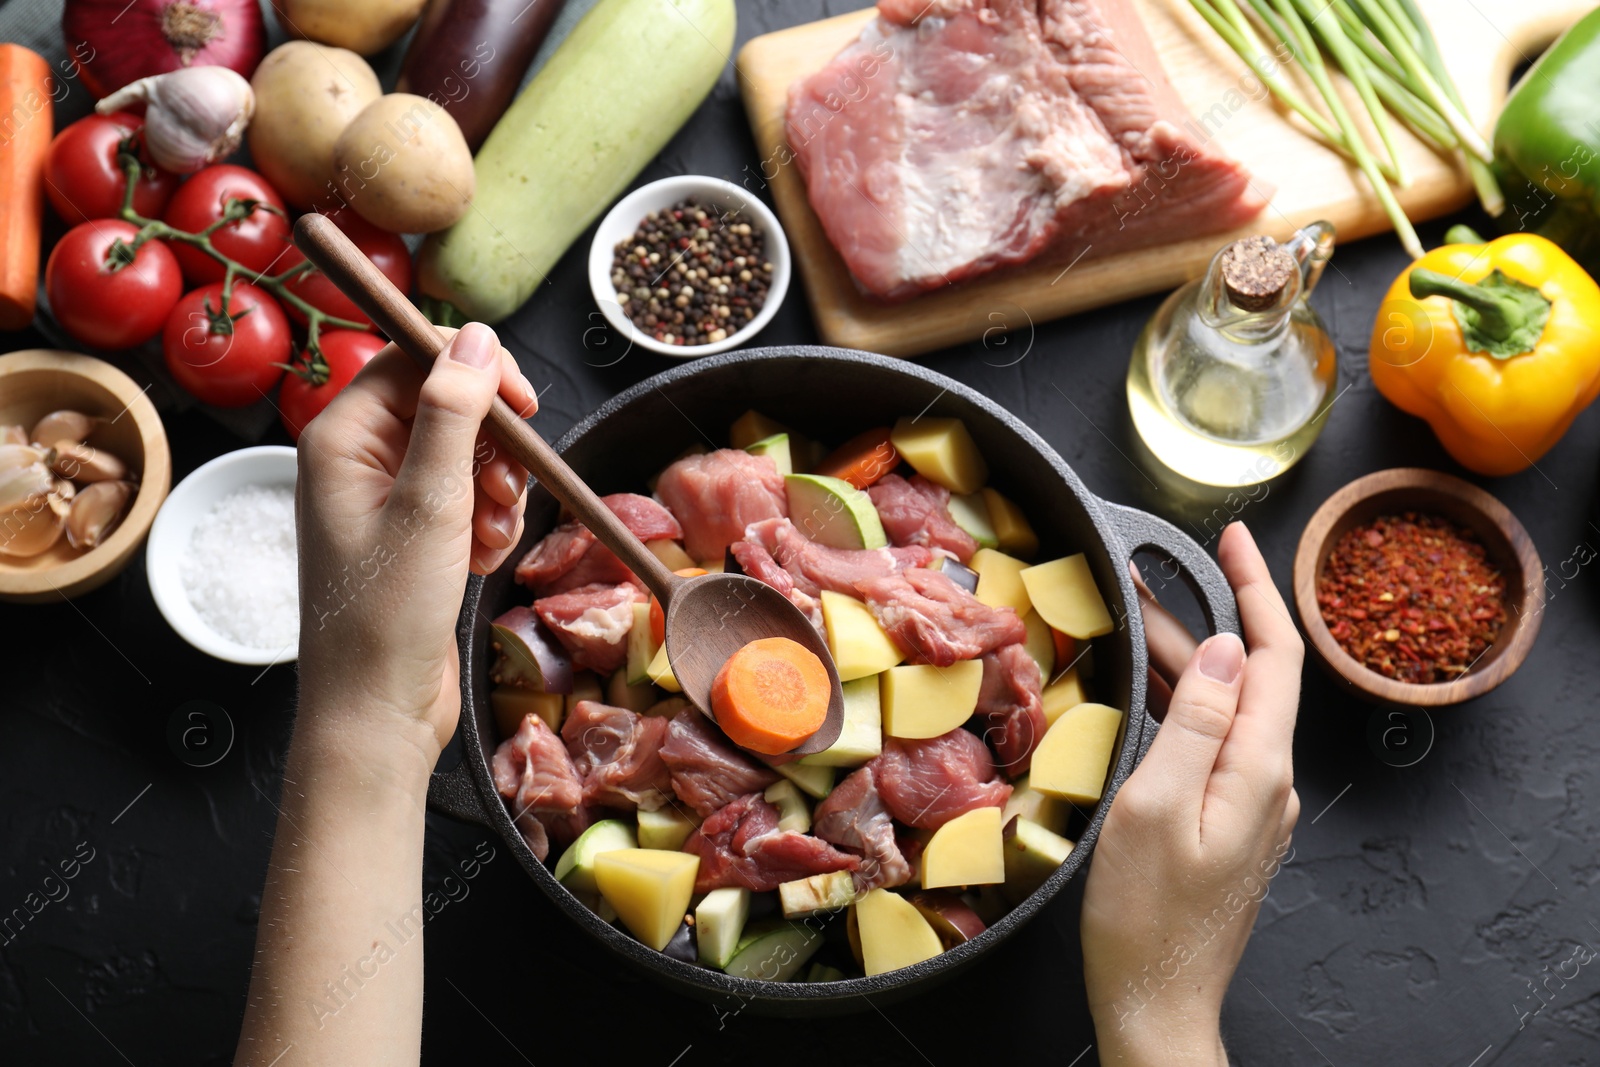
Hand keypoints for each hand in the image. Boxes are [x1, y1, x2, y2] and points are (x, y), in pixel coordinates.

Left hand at [293, 322, 537, 766]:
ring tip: (488, 536)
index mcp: (341, 438)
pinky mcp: (414, 535)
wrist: (376, 713)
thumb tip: (476, 337)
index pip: (413, 358)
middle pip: (446, 405)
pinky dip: (488, 522)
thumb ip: (453, 413)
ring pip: (466, 454)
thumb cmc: (385, 616)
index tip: (524, 407)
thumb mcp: (429, 504)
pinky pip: (467, 497)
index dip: (474, 372)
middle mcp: (358, 460)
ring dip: (496, 489)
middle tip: (503, 490)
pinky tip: (482, 558)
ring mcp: (386, 499)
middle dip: (491, 445)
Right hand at [1081, 522, 1301, 1064]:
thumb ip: (1197, 723)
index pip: (1276, 656)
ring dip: (1190, 660)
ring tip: (1134, 621)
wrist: (1156, 1002)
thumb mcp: (1156, 806)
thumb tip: (1229, 651)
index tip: (1229, 539)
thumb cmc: (1146, 919)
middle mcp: (1267, 782)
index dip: (1255, 588)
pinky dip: (1184, 703)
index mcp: (1259, 770)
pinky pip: (1215, 743)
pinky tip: (1147, 692)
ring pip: (1230, 709)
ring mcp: (1251, 806)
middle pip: (1251, 677)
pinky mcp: (1229, 825)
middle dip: (1206, 616)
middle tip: (1145, 576)